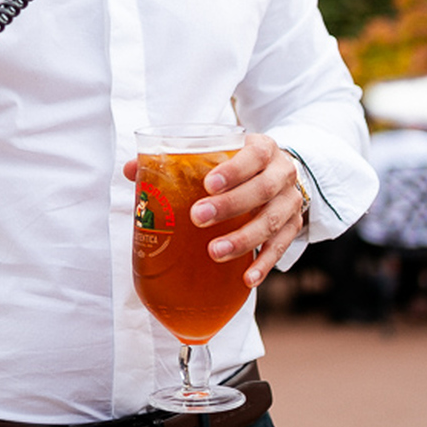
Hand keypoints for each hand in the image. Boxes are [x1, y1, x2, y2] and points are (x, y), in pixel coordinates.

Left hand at [123, 133, 305, 287]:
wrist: (279, 172)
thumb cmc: (239, 163)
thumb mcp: (218, 153)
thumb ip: (177, 159)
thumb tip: (132, 170)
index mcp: (263, 149)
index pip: (253, 154)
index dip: (233, 169)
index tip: (207, 184)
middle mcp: (282, 173)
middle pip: (262, 190)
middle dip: (230, 206)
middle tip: (199, 218)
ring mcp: (290, 201)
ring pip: (272, 221)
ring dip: (243, 239)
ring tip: (215, 252)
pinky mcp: (294, 225)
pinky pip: (281, 247)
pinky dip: (264, 263)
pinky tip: (247, 277)